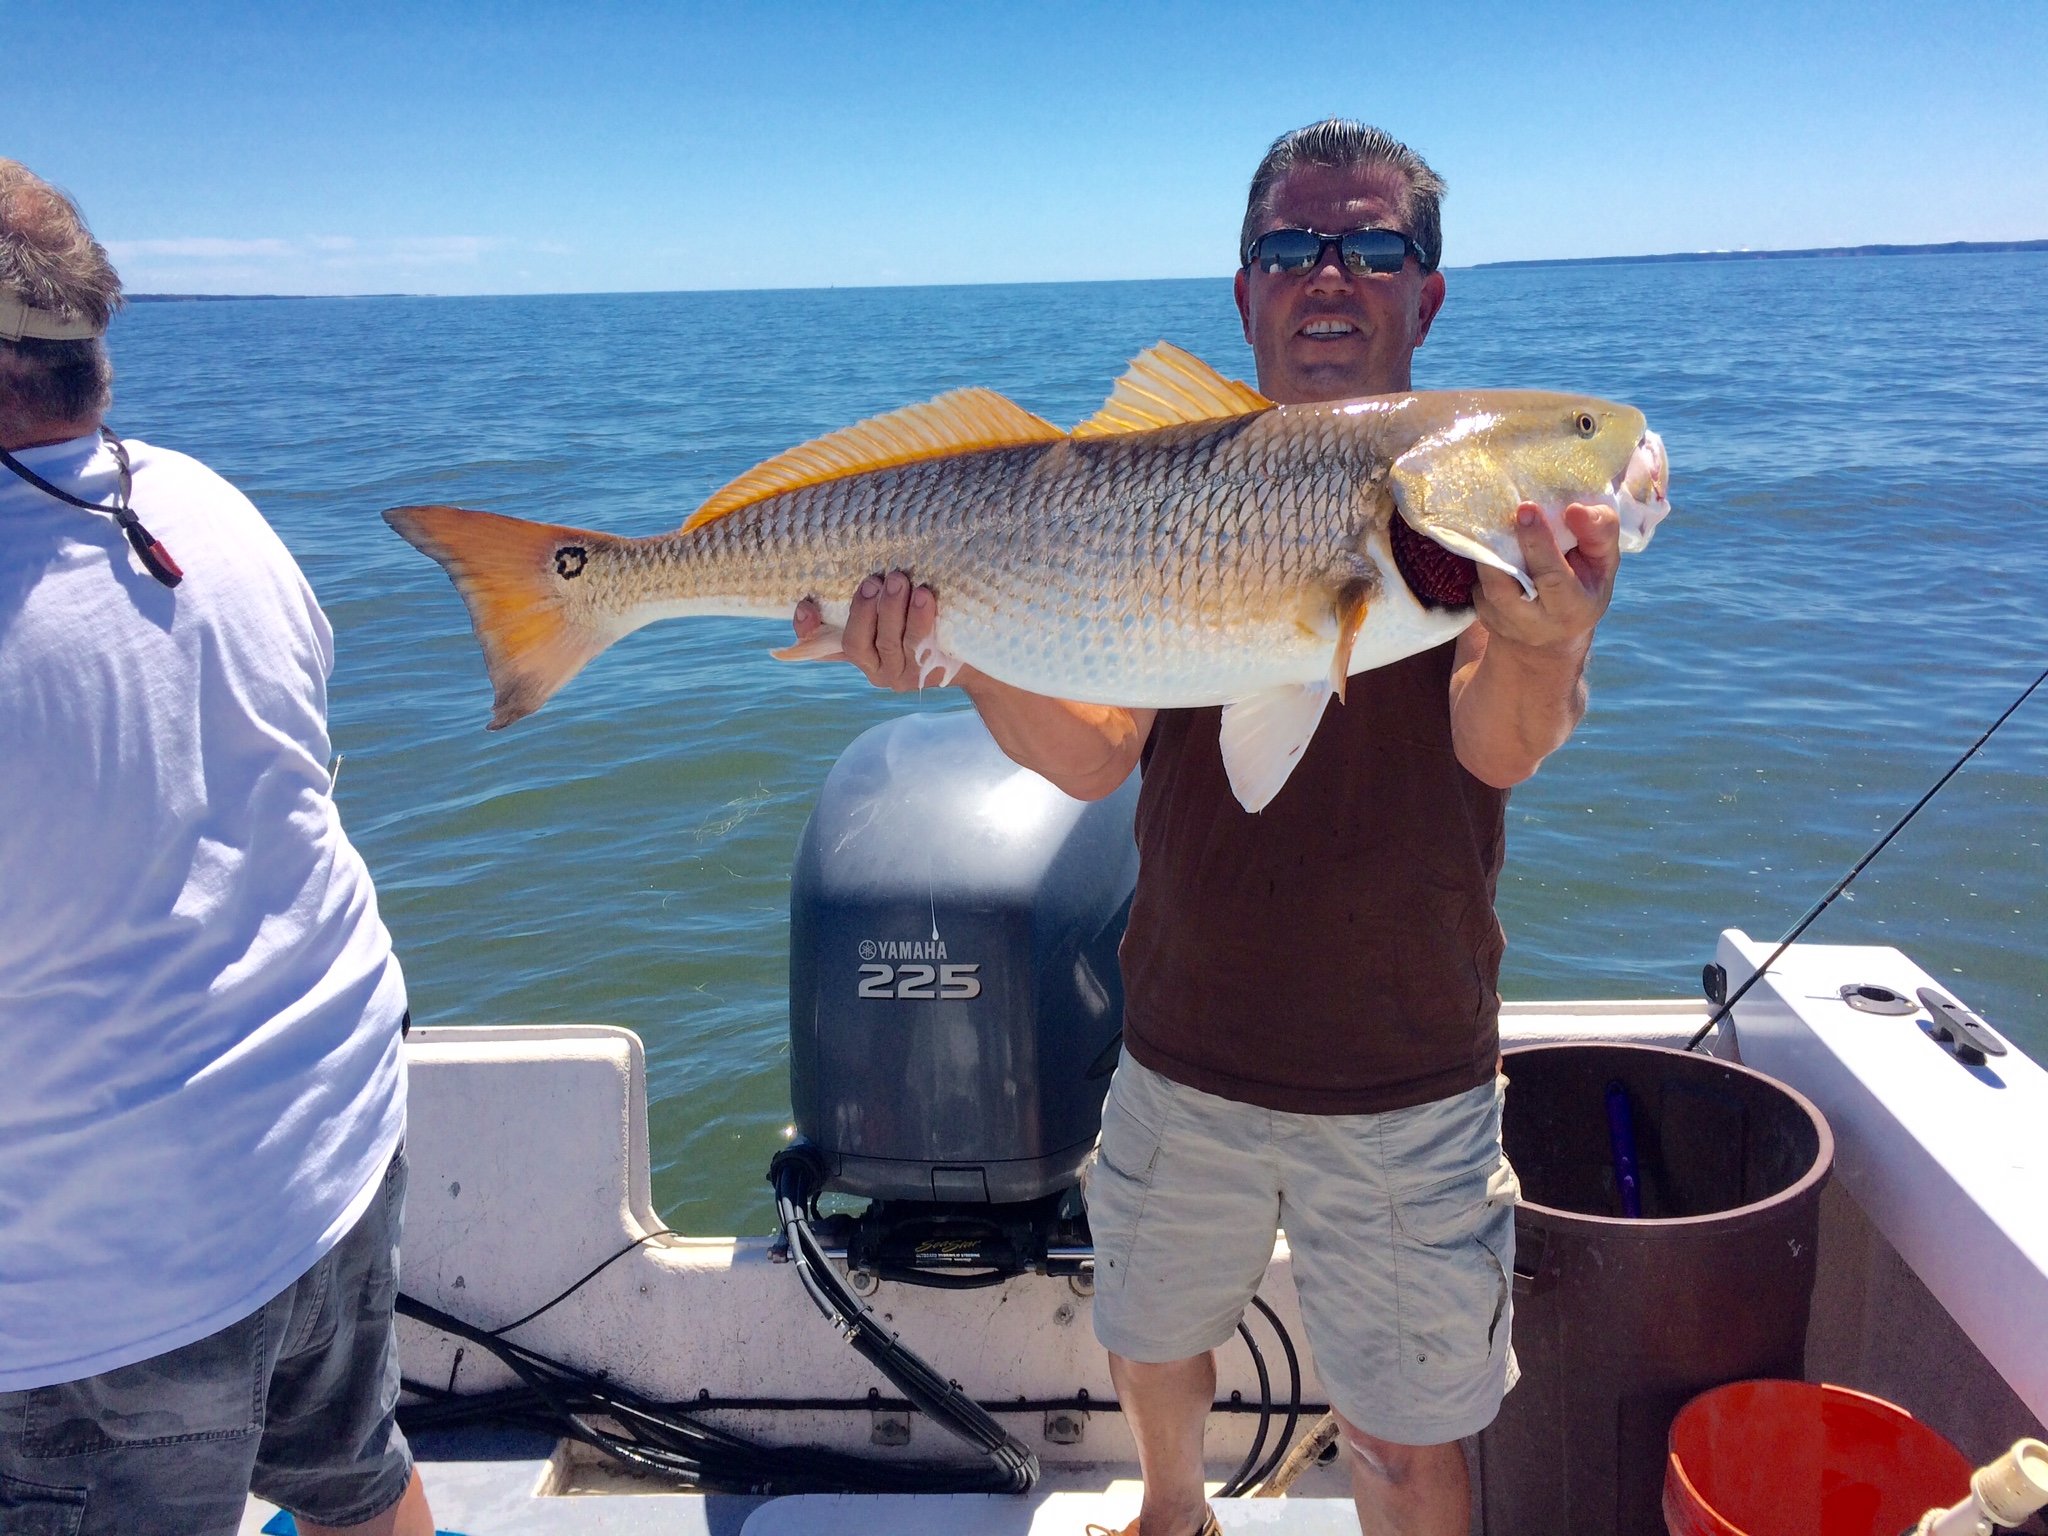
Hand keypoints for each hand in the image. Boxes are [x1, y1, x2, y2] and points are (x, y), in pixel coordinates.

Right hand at [793, 570, 954, 691]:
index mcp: (857, 651)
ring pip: (889, 642)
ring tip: (899, 579)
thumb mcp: (895, 611)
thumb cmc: (924, 621)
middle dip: (864, 609)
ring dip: (892, 609)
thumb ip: (873, 597)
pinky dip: (920, 618)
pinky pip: (920, 645)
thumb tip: (852, 559)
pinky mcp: (926, 675)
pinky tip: (924, 596)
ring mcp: (900, 675)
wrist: (972, 654)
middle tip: (875, 580)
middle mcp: (873, 668)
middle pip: (856, 642)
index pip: (818, 644)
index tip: (806, 607)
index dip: (807, 629)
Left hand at [1470, 502, 1619, 654]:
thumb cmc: (1584, 586)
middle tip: (1504, 513)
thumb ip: (1599, 534)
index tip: (1528, 508)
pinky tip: (1493, 542)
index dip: (1538, 543)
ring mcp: (1502, 623)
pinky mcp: (1483, 615)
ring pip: (1484, 584)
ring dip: (1487, 551)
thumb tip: (1575, 508)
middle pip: (1502, 588)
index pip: (1551, 578)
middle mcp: (1533, 623)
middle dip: (1499, 547)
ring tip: (1497, 521)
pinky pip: (1476, 583)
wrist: (1553, 633)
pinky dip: (1482, 559)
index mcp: (1572, 608)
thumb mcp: (1604, 564)